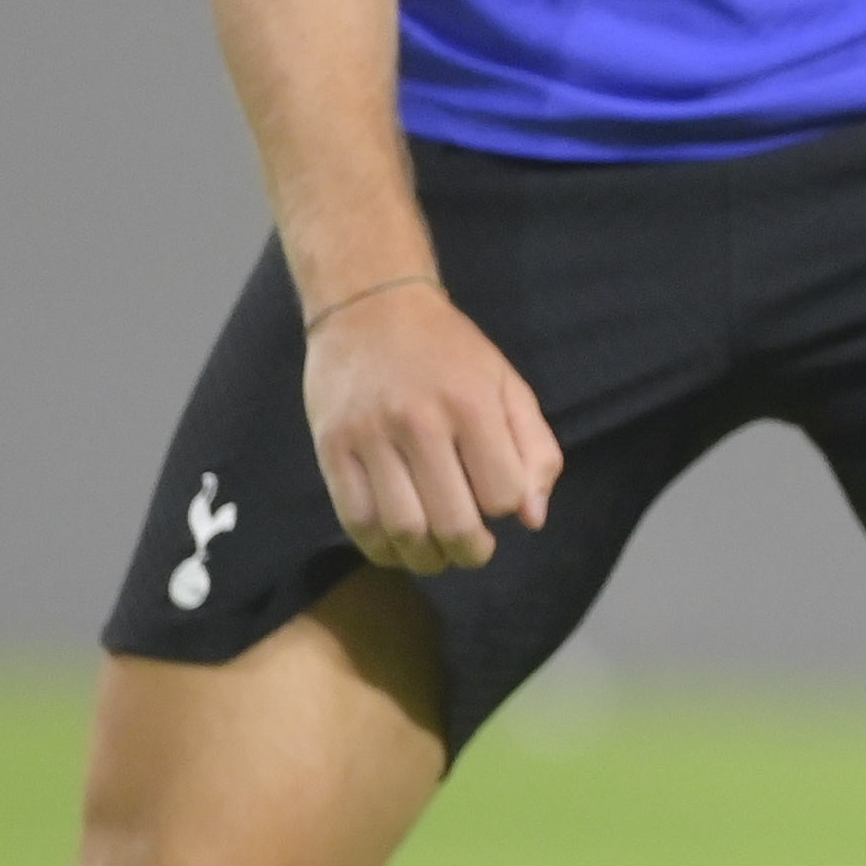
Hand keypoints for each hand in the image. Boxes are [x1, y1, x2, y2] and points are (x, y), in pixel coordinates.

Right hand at [304, 278, 559, 574]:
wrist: (369, 306)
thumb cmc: (450, 352)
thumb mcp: (507, 385)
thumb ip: (534, 450)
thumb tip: (533, 519)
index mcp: (471, 404)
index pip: (502, 494)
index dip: (507, 509)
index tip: (499, 502)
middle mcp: (418, 421)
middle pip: (452, 522)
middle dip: (471, 552)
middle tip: (474, 551)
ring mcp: (370, 436)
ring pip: (402, 529)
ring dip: (426, 559)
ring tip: (437, 555)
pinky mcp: (331, 447)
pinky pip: (356, 519)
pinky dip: (380, 548)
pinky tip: (397, 546)